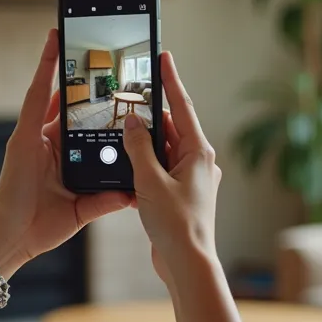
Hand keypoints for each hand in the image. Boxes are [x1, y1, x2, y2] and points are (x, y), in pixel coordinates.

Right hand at [0, 29, 131, 272]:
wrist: (12, 242)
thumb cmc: (41, 229)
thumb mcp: (83, 210)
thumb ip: (105, 199)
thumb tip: (130, 193)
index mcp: (64, 158)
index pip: (85, 126)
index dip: (98, 108)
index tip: (117, 92)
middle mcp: (48, 143)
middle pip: (72, 106)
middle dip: (83, 83)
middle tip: (100, 57)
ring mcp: (34, 137)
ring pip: (54, 94)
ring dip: (60, 64)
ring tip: (70, 36)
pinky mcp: (22, 136)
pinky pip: (36, 98)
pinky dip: (43, 71)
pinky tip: (52, 48)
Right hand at [121, 51, 221, 285]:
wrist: (187, 264)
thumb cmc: (176, 225)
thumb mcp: (150, 181)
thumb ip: (139, 148)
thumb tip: (134, 122)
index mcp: (199, 153)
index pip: (183, 107)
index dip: (170, 80)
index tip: (163, 57)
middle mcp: (199, 162)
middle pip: (171, 128)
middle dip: (149, 117)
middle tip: (128, 101)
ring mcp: (190, 179)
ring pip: (163, 150)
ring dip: (143, 145)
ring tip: (122, 136)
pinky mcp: (180, 195)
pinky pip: (160, 170)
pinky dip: (144, 166)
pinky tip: (127, 169)